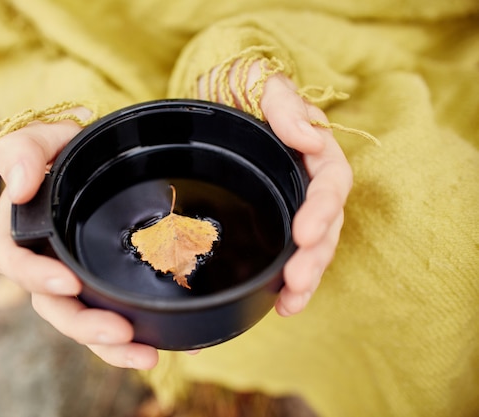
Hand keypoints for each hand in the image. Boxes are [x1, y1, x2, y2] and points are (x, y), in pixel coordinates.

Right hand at [0, 112, 158, 369]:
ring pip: (85, 321)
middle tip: (119, 332)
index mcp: (24, 230)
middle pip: (54, 306)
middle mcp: (48, 262)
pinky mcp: (106, 285)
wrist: (109, 153)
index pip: (14, 261)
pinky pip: (116, 316)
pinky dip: (139, 336)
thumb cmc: (70, 146)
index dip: (36, 277)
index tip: (68, 283)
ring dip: (111, 346)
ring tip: (146, 354)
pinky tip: (169, 346)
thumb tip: (17, 187)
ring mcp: (79, 277)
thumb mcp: (44, 137)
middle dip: (83, 325)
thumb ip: (22, 151)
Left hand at [260, 75, 351, 316]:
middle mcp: (309, 181)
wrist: (221, 96)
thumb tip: (309, 138)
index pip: (331, 183)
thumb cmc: (243, 86)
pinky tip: (279, 303)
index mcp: (315, 150)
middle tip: (296, 281)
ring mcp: (292, 202)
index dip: (322, 209)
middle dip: (314, 256)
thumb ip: (285, 106)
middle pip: (326, 224)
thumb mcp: (263, 84)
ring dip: (305, 277)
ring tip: (290, 304)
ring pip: (311, 245)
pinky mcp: (273, 216)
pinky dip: (286, 279)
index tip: (305, 232)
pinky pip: (288, 250)